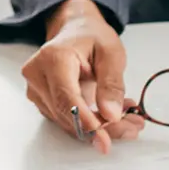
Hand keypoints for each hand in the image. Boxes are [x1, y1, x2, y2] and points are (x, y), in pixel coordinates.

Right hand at [21, 0, 145, 154]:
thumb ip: (111, 83)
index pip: (66, 98)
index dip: (85, 121)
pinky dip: (89, 122)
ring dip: (98, 127)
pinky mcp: (41, 101)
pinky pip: (66, 120)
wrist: (74, 29)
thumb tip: (111, 114)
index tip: (105, 140)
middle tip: (132, 126)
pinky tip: (111, 116)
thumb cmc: (90, 37)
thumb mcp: (111, 52)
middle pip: (68, 115)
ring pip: (67, 122)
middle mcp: (38, 75)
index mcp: (53, 58)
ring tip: (128, 120)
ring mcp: (36, 90)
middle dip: (101, 127)